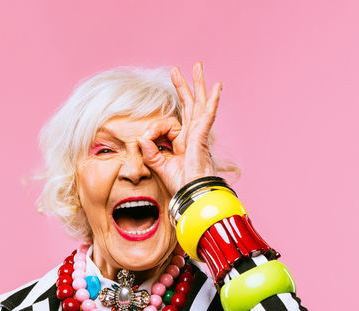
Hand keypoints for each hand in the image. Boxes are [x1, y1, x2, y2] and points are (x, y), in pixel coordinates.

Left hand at [139, 61, 224, 196]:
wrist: (191, 196)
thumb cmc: (180, 185)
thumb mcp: (159, 166)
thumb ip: (150, 152)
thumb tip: (141, 138)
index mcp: (182, 142)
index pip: (167, 124)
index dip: (153, 128)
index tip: (145, 138)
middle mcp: (192, 136)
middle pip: (189, 105)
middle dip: (183, 87)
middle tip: (176, 70)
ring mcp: (199, 135)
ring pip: (198, 104)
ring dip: (198, 85)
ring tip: (198, 67)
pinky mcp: (203, 137)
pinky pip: (208, 116)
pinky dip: (212, 101)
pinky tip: (217, 87)